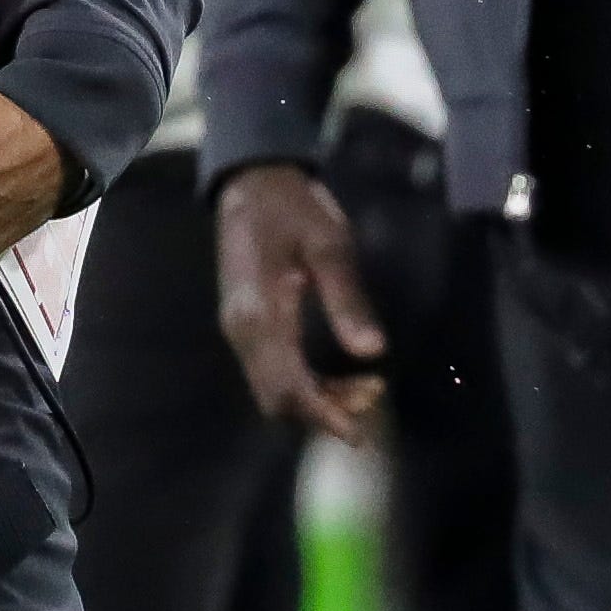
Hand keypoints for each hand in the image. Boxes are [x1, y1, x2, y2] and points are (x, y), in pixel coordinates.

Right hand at [214, 163, 386, 443]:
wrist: (250, 179)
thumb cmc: (293, 207)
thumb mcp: (329, 243)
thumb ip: (348, 298)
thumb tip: (371, 352)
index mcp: (259, 314)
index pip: (288, 386)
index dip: (324, 414)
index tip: (360, 431)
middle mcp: (241, 331)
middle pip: (276, 398)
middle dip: (323, 411)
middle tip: (372, 396)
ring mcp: (238, 329)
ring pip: (271, 389)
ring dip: (314, 400)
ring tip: (362, 387)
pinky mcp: (243, 324)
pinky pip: (269, 371)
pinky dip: (301, 384)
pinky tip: (332, 375)